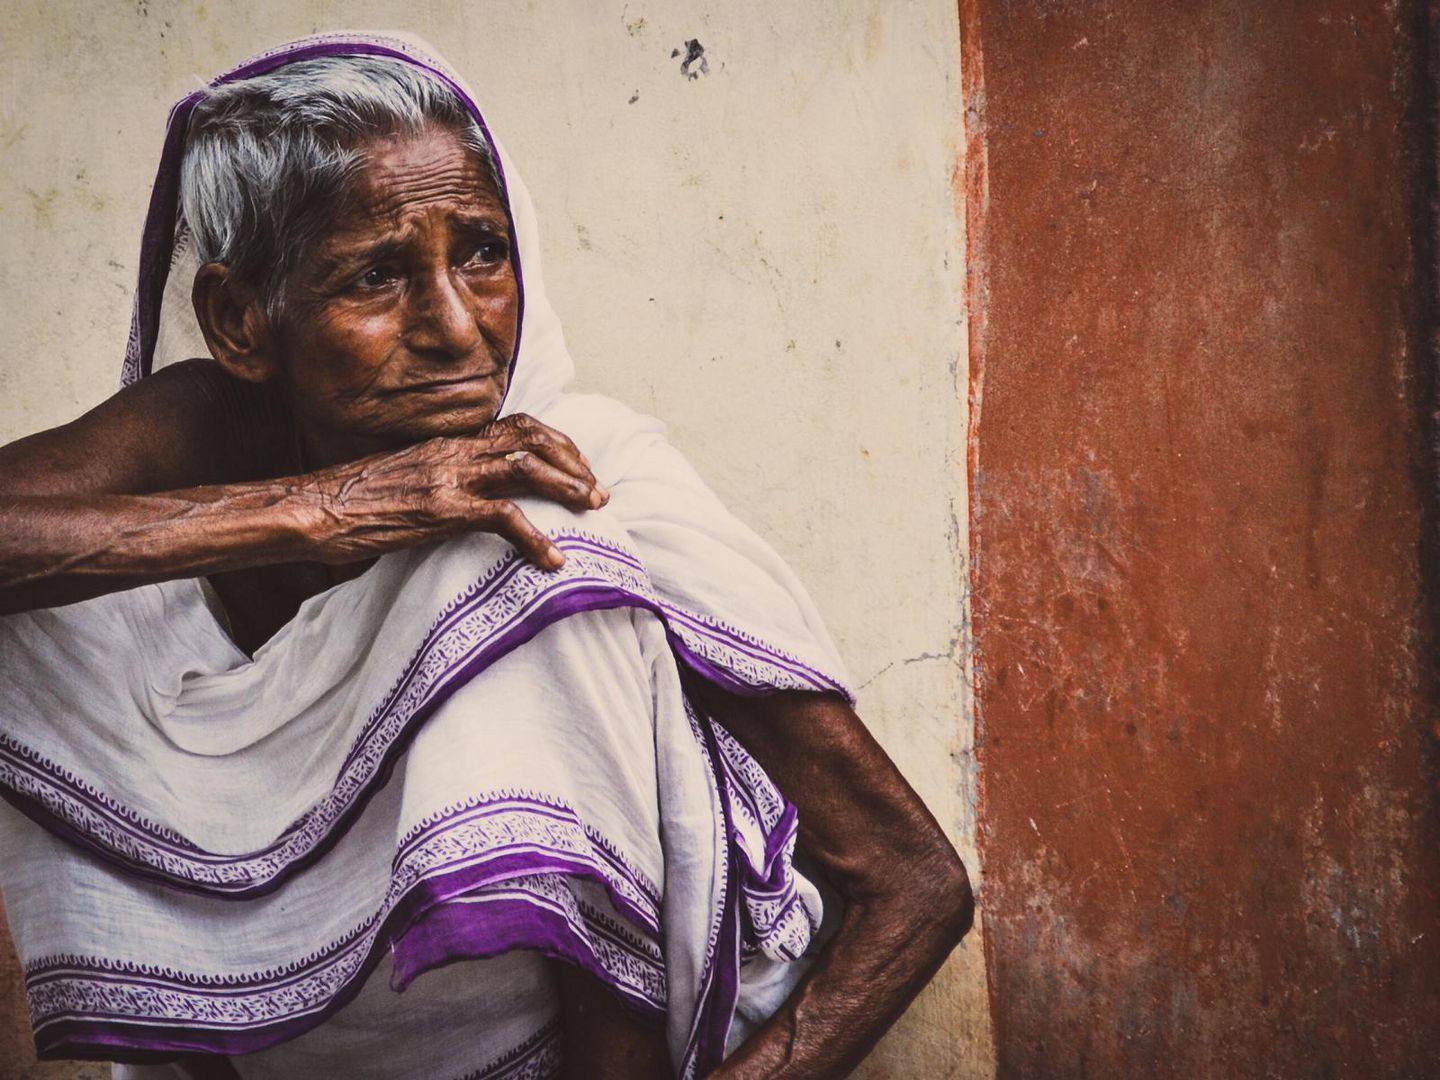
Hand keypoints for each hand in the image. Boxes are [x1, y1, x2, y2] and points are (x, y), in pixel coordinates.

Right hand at [309, 413, 608, 569]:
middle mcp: (454, 451)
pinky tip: (553, 559)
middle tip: (598, 490)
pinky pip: (505, 518)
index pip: (516, 425)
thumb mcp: (406, 478)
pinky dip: (537, 538)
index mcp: (447, 443)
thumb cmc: (352, 501)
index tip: (578, 464)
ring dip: (568, 486)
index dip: (556, 441)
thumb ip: (440, 477)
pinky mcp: (442, 509)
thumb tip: (465, 494)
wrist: (313, 509)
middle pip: (531, 438)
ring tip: (594, 509)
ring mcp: (450, 478)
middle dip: (574, 461)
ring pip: (528, 467)